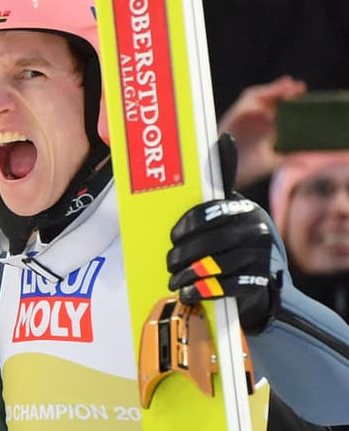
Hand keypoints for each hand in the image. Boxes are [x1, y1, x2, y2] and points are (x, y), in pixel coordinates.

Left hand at [166, 133, 280, 332]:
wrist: (258, 277)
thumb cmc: (231, 236)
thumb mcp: (225, 207)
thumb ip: (218, 178)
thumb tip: (224, 138)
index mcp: (244, 208)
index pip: (210, 213)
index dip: (186, 226)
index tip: (172, 236)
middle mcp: (257, 229)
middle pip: (211, 242)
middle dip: (182, 254)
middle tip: (169, 262)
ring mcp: (260, 257)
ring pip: (216, 265)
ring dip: (188, 275)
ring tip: (174, 279)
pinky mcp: (259, 281)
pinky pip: (227, 286)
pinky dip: (203, 291)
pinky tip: (188, 293)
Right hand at [217, 75, 305, 189]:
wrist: (223, 172)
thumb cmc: (244, 170)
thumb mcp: (270, 163)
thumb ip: (287, 160)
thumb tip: (307, 163)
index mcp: (267, 129)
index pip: (282, 110)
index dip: (294, 102)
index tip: (307, 98)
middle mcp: (256, 120)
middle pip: (272, 100)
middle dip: (286, 92)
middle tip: (300, 88)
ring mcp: (245, 116)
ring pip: (260, 97)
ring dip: (273, 90)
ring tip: (288, 86)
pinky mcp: (234, 115)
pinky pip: (246, 101)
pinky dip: (258, 96)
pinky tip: (272, 94)